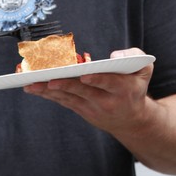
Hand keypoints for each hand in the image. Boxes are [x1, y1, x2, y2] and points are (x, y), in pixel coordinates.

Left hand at [23, 47, 154, 132]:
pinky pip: (63, 102)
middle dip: (65, 85)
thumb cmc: (136, 87)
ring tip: (30, 84)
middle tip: (49, 80)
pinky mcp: (81, 110)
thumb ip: (135, 55)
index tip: (84, 75)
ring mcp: (92, 108)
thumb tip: (114, 56)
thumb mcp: (145, 69)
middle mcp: (107, 101)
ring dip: (48, 92)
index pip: (109, 83)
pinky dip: (47, 95)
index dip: (97, 79)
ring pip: (69, 98)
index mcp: (124, 89)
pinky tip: (32, 88)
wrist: (131, 120)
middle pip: (83, 91)